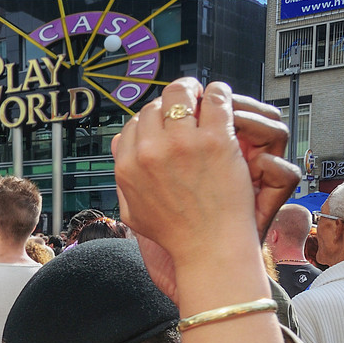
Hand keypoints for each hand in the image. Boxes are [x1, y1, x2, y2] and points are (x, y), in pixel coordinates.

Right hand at [112, 80, 298, 300]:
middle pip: (154, 106)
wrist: (208, 250)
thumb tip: (119, 146)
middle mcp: (149, 152)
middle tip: (189, 107)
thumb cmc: (176, 236)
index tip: (169, 123)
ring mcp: (181, 144)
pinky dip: (219, 95)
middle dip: (171, 104)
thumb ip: (124, 180)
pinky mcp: (214, 140)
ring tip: (206, 100)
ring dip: (194, 93)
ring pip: (181, 92)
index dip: (152, 120)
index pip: (133, 124)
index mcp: (127, 167)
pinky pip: (215, 98)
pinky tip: (224, 103)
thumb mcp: (134, 213)